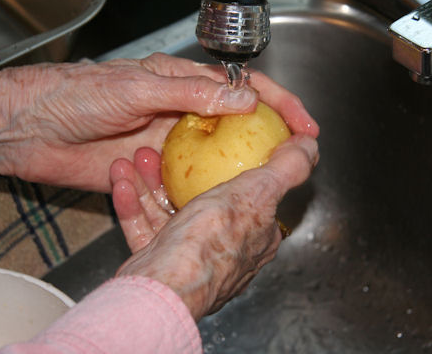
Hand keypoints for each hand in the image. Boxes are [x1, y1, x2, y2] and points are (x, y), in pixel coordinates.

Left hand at [0, 53, 318, 191]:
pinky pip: (187, 185)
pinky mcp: (156, 174)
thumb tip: (246, 100)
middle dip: (270, 144)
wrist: (34, 131)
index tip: (306, 126)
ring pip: (218, 161)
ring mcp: (173, 147)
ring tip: (257, 190)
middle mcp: (185, 115)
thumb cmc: (79, 96)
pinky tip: (208, 201)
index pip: (245, 90)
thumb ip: (193, 93)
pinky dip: (199, 193)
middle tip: (295, 163)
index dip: (281, 105)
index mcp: (185, 85)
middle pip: (240, 128)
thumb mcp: (138, 87)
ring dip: (236, 175)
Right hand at [111, 135, 317, 320]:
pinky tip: (122, 180)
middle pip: (203, 201)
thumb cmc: (213, 242)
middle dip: (180, 172)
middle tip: (164, 150)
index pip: (252, 197)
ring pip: (169, 213)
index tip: (214, 146)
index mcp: (256, 236)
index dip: (233, 168)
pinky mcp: (159, 264)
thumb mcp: (257, 193)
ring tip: (139, 157)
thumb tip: (309, 146)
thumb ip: (286, 169)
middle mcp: (225, 250)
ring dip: (151, 182)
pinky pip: (144, 228)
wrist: (165, 285)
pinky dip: (133, 203)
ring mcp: (190, 258)